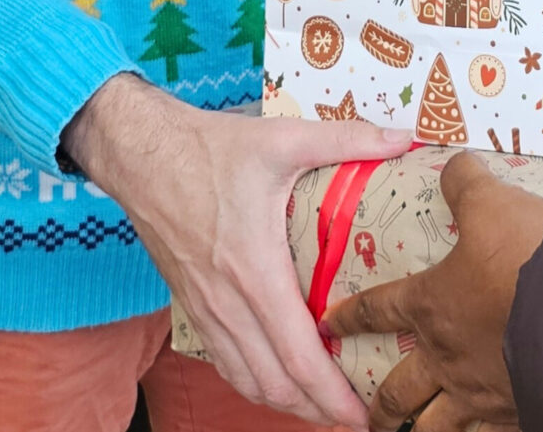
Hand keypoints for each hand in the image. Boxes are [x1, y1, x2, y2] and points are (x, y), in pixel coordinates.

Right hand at [62, 72, 410, 427]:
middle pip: (273, 383)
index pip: (297, 356)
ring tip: (322, 406)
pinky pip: (224, 361)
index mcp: (255, 271)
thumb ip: (347, 139)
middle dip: (315, 410)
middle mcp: (228, 303)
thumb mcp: (283, 138)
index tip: (361, 414)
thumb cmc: (209, 149)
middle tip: (355, 416)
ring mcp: (206, 308)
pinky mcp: (192, 304)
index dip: (331, 394)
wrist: (140, 154)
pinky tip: (275, 378)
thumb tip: (402, 138)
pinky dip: (253, 382)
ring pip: (245, 380)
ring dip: (285, 401)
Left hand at [325, 150, 542, 431]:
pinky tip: (486, 431)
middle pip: (399, 391)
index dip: (349, 316)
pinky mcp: (518, 409)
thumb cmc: (526, 256)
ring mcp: (482, 391)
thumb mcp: (492, 203)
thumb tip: (455, 162)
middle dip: (381, 407)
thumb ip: (467, 183)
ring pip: (438, 427)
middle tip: (370, 417)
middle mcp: (448, 357)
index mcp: (432, 306)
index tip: (327, 325)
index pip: (377, 310)